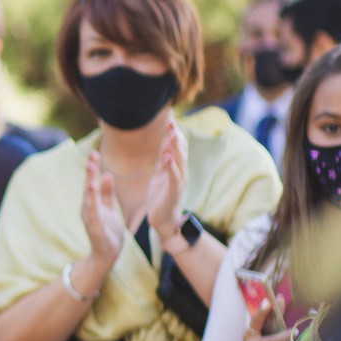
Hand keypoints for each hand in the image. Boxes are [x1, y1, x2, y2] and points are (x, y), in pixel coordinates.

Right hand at [79, 150, 125, 269]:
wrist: (106, 256)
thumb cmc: (108, 233)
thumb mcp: (108, 209)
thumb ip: (106, 193)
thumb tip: (106, 174)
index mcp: (92, 203)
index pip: (92, 182)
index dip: (93, 168)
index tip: (94, 153)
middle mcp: (88, 208)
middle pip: (88, 186)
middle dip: (90, 171)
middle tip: (92, 154)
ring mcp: (89, 217)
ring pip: (89, 197)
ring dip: (89, 182)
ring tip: (91, 169)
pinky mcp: (94, 226)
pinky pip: (93, 211)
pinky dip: (92, 200)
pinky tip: (92, 189)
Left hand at [148, 121, 187, 245]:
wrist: (162, 220)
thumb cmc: (160, 197)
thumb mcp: (160, 175)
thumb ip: (163, 160)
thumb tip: (166, 142)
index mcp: (176, 168)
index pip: (176, 148)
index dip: (174, 135)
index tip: (169, 121)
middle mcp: (180, 173)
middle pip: (180, 152)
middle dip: (176, 137)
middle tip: (171, 122)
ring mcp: (178, 182)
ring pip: (178, 162)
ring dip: (175, 148)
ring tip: (172, 134)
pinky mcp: (173, 192)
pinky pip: (173, 177)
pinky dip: (170, 166)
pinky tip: (167, 156)